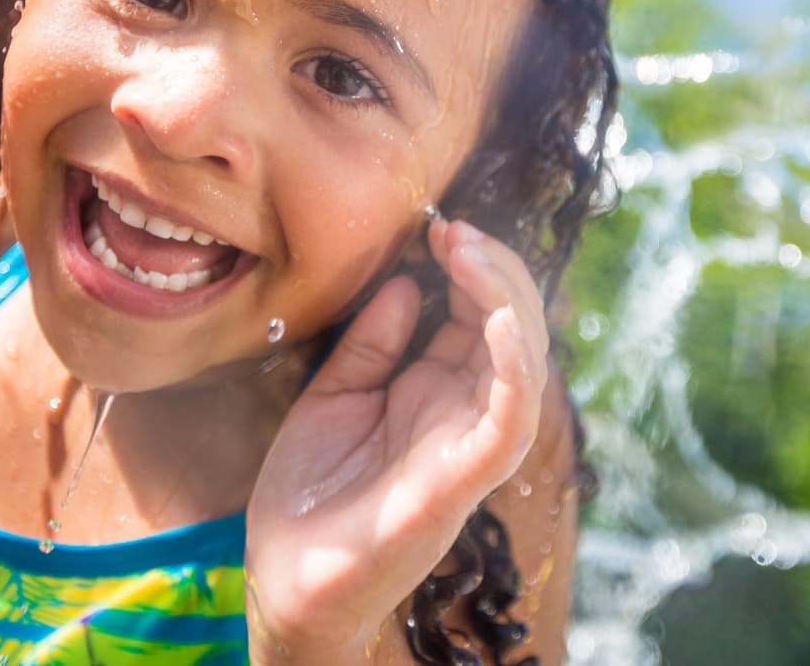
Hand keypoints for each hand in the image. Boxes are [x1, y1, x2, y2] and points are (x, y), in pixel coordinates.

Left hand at [245, 217, 549, 661]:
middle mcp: (463, 413)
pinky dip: (515, 366)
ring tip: (472, 254)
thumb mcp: (332, 396)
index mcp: (435, 392)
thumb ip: (372, 344)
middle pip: (511, 326)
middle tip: (455, 231)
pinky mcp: (465, 479)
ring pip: (524, 361)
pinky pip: (511, 419)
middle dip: (493, 268)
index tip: (440, 228)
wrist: (285, 580)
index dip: (470, 267)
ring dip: (507, 300)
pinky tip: (497, 321)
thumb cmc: (309, 498)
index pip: (478, 316)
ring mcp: (469, 445)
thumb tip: (407, 282)